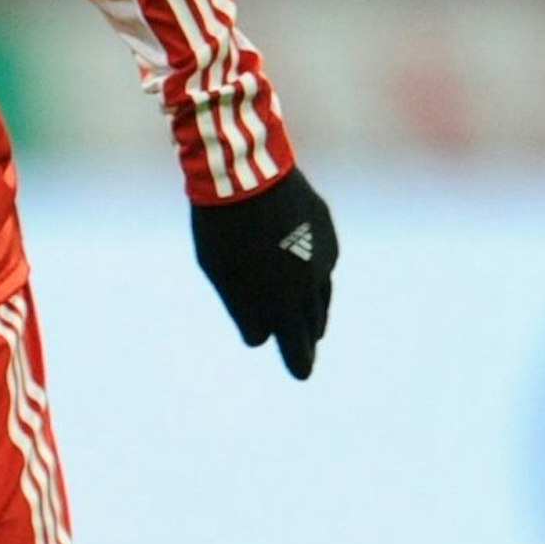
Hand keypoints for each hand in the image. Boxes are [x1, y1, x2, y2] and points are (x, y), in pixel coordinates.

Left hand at [190, 167, 337, 379]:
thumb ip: (242, 308)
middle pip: (310, 325)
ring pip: (321, 296)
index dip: (295, 360)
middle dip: (305, 344)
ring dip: (313, 313)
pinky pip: (322, 262)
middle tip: (304, 364)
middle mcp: (311, 282)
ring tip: (311, 329)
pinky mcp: (326, 230)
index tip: (299, 373)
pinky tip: (307, 280)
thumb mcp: (218, 271)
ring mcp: (323, 254)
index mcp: (282, 298)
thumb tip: (260, 338)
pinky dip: (313, 274)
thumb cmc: (220, 225)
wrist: (244, 170)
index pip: (294, 345)